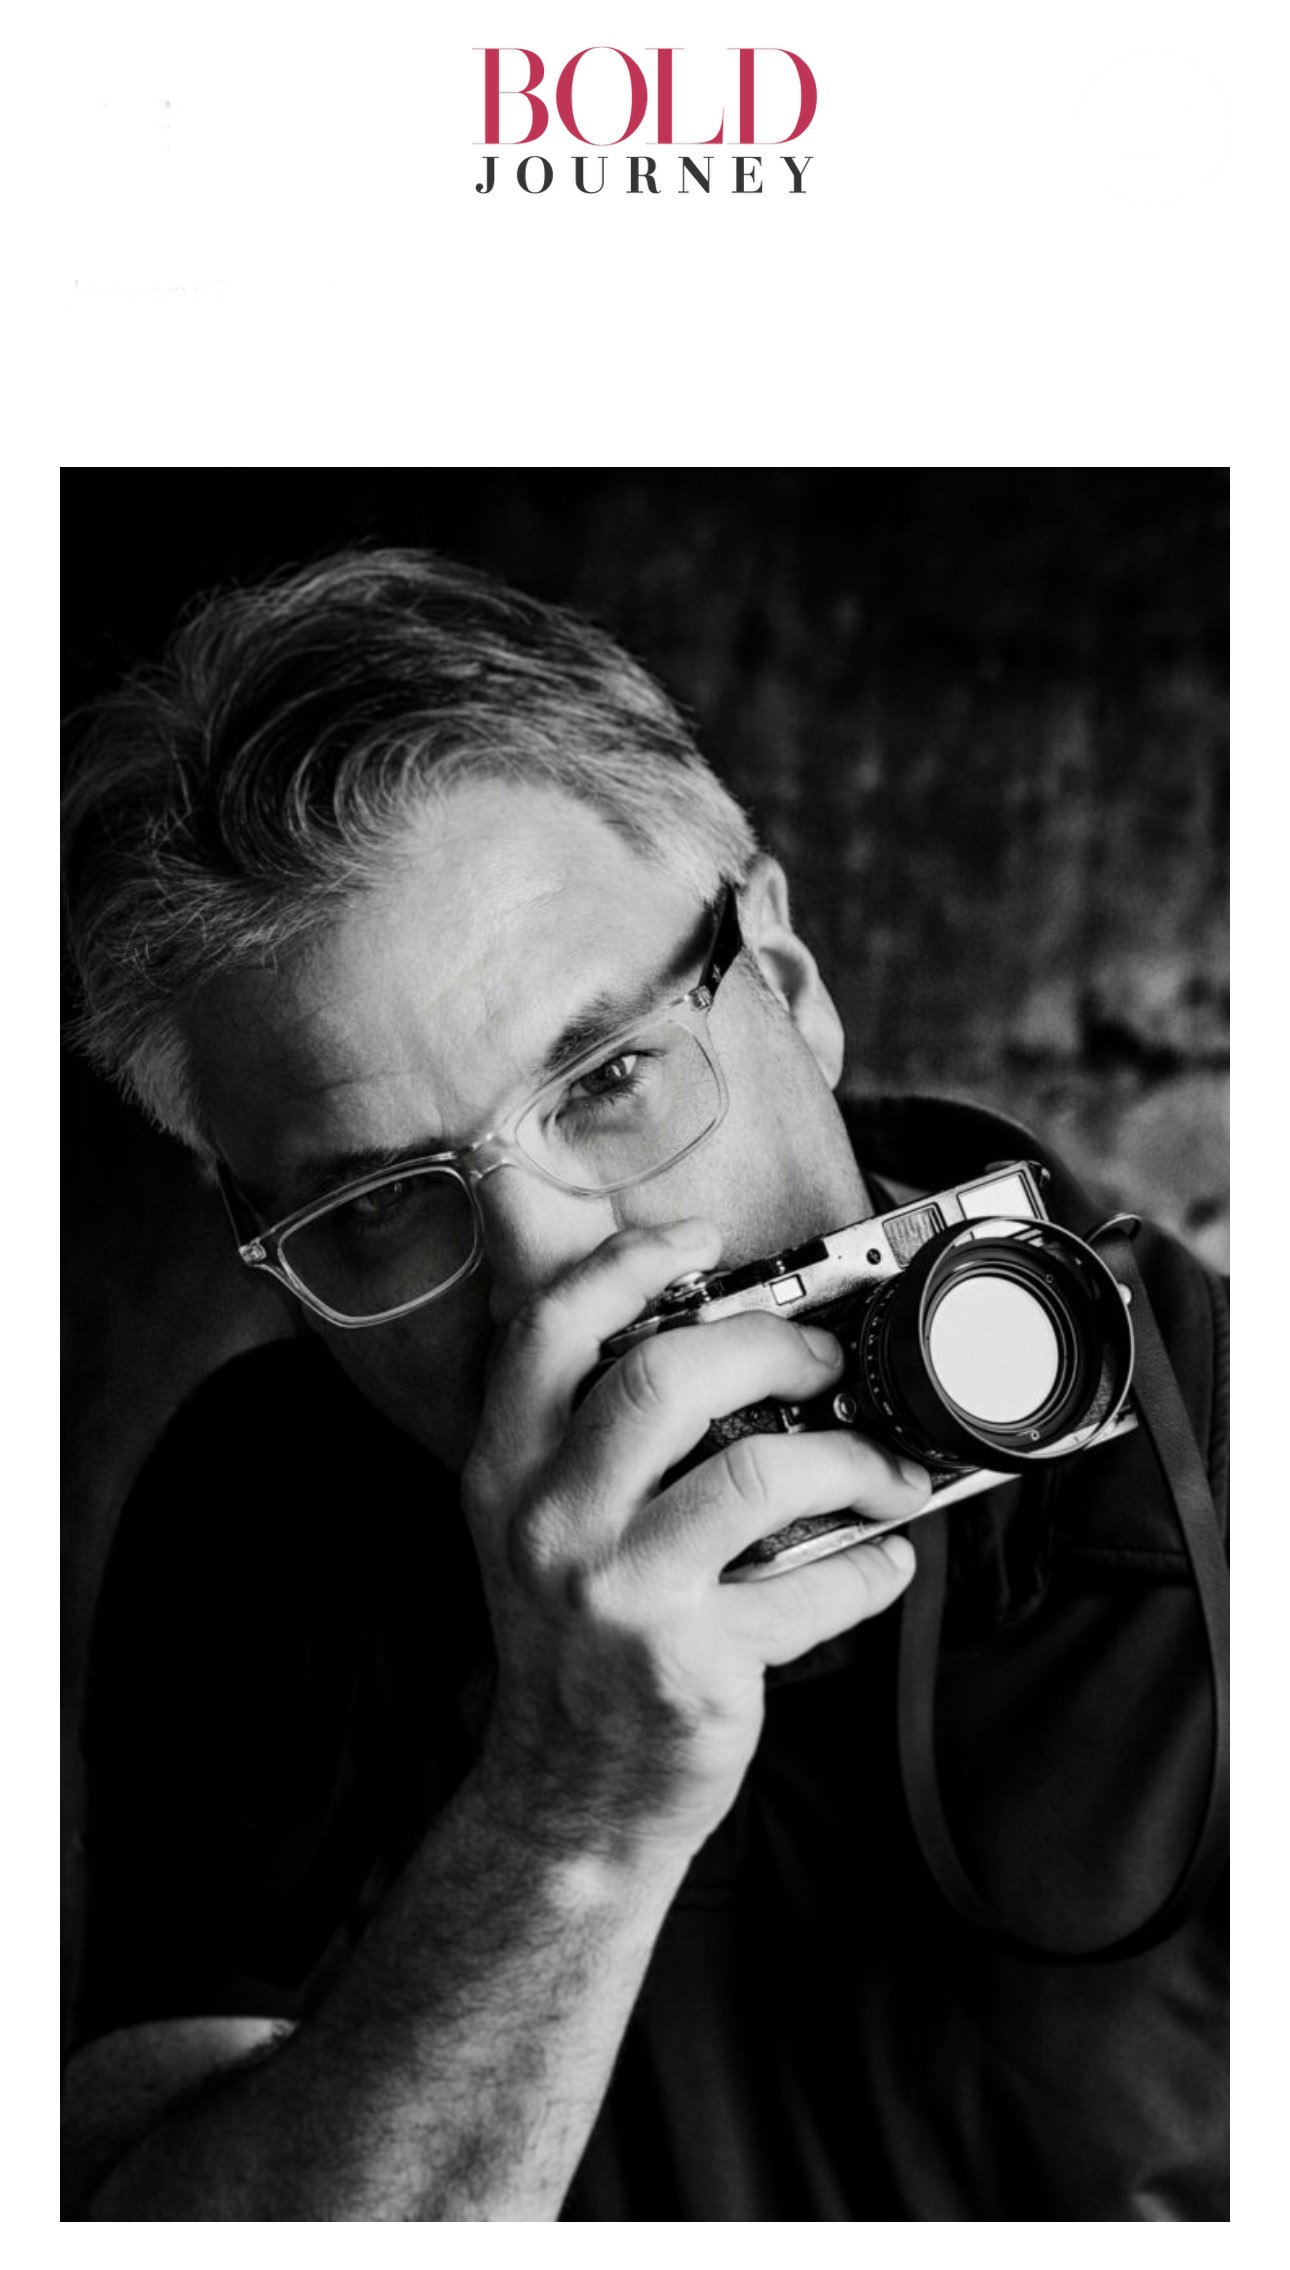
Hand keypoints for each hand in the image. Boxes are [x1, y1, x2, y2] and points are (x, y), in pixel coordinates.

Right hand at [462, 1219, 927, 1866]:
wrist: (569, 1797)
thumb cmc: (580, 1641)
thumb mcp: (544, 1525)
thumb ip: (591, 1435)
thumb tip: (716, 1338)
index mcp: (506, 1468)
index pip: (550, 1330)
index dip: (628, 1265)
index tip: (702, 1239)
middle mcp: (547, 1521)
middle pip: (665, 1377)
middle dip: (772, 1346)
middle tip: (824, 1361)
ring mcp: (616, 1592)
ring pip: (758, 1474)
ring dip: (851, 1460)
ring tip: (887, 1471)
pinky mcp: (685, 1661)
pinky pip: (809, 1585)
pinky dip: (869, 1567)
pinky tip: (883, 1562)